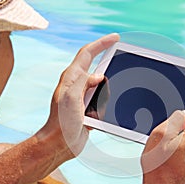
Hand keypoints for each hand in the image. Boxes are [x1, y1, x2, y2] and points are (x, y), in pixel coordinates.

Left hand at [37, 33, 119, 158]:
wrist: (60, 143)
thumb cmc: (62, 123)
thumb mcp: (72, 98)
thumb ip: (84, 83)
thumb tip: (99, 76)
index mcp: (72, 78)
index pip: (87, 53)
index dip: (101, 43)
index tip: (115, 38)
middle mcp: (77, 84)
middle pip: (94, 63)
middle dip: (107, 55)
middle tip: (121, 52)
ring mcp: (83, 95)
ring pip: (100, 80)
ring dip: (111, 76)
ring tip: (123, 73)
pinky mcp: (88, 106)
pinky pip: (102, 94)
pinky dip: (110, 92)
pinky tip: (117, 95)